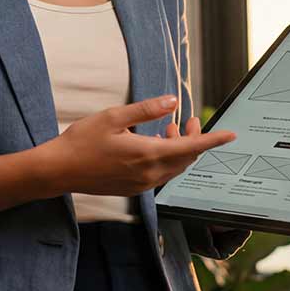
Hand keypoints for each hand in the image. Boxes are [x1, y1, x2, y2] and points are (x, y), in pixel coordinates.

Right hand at [39, 95, 235, 198]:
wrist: (59, 170)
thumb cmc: (82, 141)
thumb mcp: (114, 117)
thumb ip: (146, 110)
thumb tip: (172, 102)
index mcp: (147, 155)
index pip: (191, 147)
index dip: (212, 140)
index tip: (230, 135)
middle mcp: (149, 174)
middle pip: (186, 158)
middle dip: (193, 139)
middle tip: (190, 118)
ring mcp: (141, 184)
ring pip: (174, 167)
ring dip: (178, 148)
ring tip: (168, 127)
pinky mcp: (133, 188)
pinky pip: (160, 174)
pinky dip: (165, 158)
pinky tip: (152, 143)